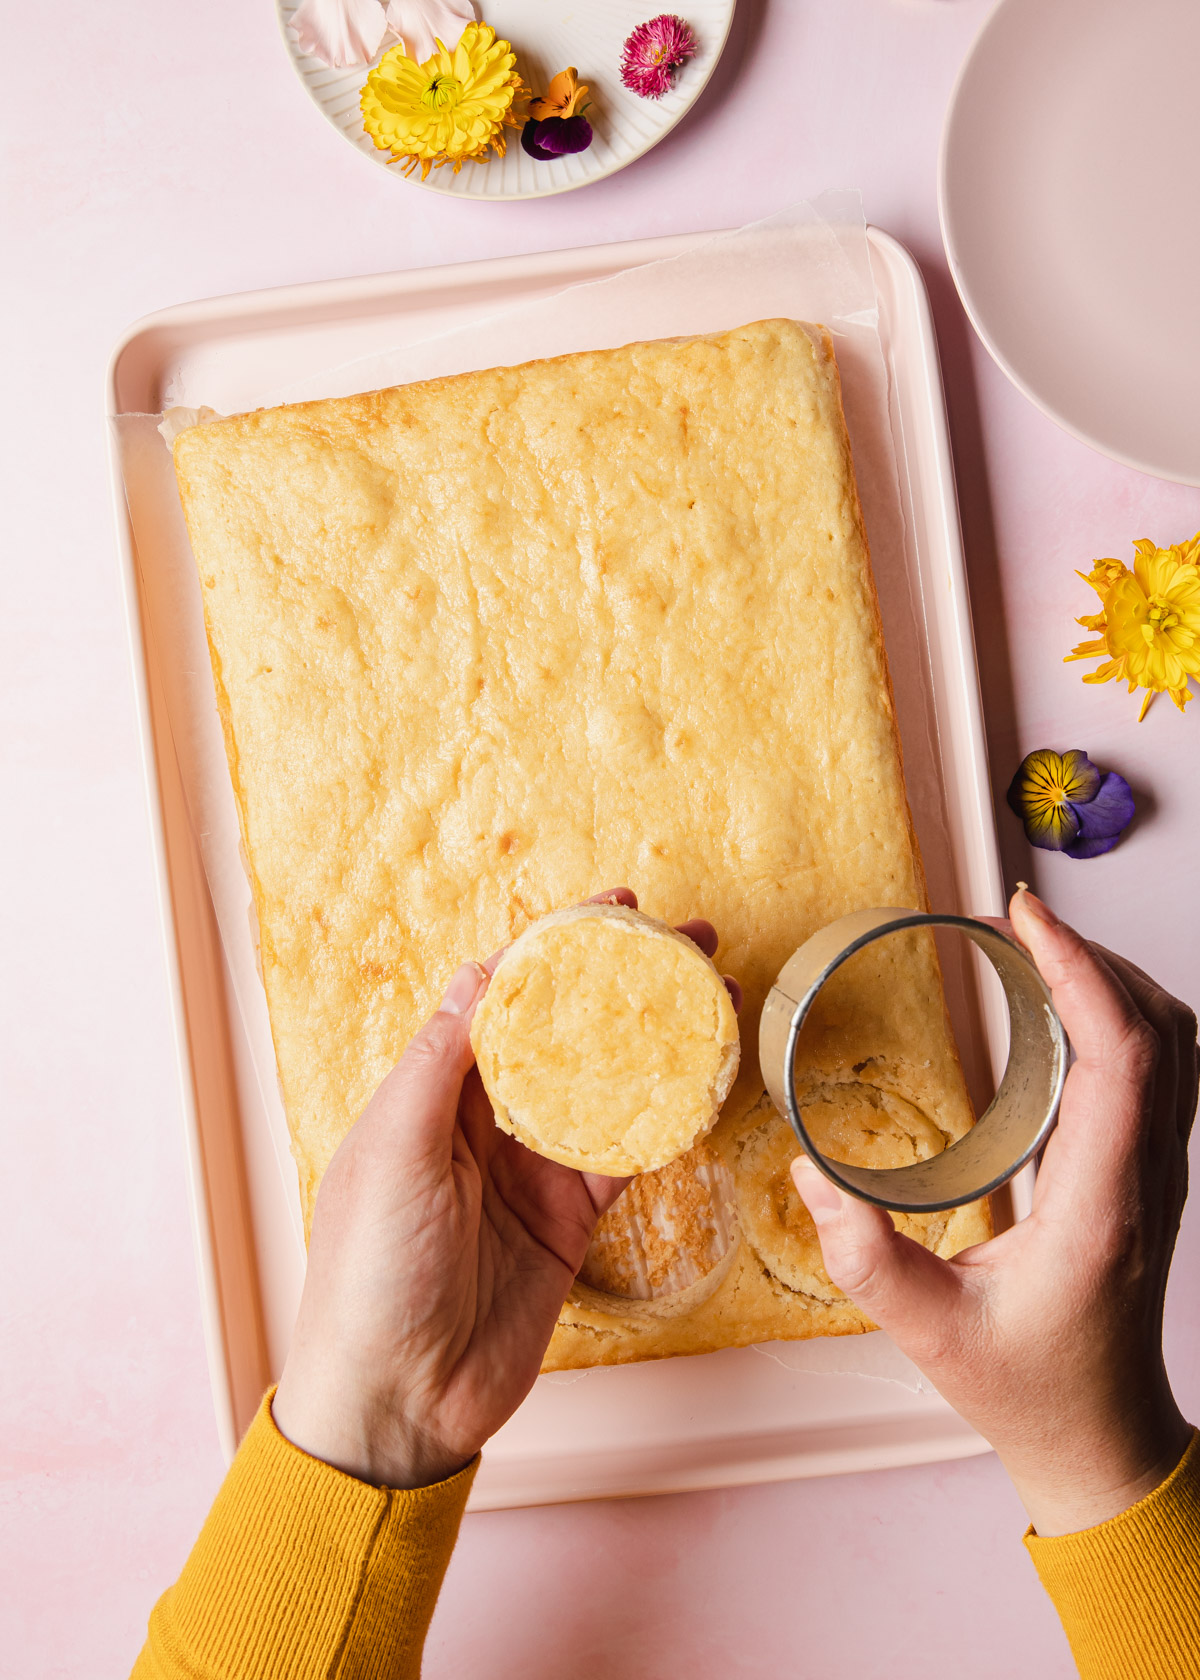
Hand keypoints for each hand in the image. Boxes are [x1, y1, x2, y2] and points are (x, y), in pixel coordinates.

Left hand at [272, 887, 740, 1489]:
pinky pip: (627, 1152)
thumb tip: (483, 973)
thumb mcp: (391, 1153)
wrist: (398, 1401)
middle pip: (564, 1029)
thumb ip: (439, 1064)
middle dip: (622, 980)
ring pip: (607, 1083)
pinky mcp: (569, 1218)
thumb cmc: (368, 1274)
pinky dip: (668, 1116)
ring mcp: (531, 1167)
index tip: (610, 910)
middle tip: (686, 940)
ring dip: (659, 1038)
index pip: (499, 996)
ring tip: (717, 993)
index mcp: (430, 1091)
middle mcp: (483, 1119)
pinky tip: (707, 1078)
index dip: (554, 947)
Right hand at [793, 887, 1196, 1535]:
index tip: (1023, 917)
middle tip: (1015, 921)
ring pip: (1174, 1041)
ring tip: (1037, 950)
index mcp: (1103, 1206)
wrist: (1100, 1437)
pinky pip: (1159, 1066)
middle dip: (1093, 954)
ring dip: (1113, 978)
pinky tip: (1059, 1008)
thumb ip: (863, 1255)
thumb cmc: (1025, 1389)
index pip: (1123, 1054)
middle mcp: (1148, 1178)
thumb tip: (809, 1170)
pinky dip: (1119, 1012)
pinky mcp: (1149, 1172)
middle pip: (1161, 1027)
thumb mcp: (928, 1332)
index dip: (1080, 969)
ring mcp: (1160, 1173)